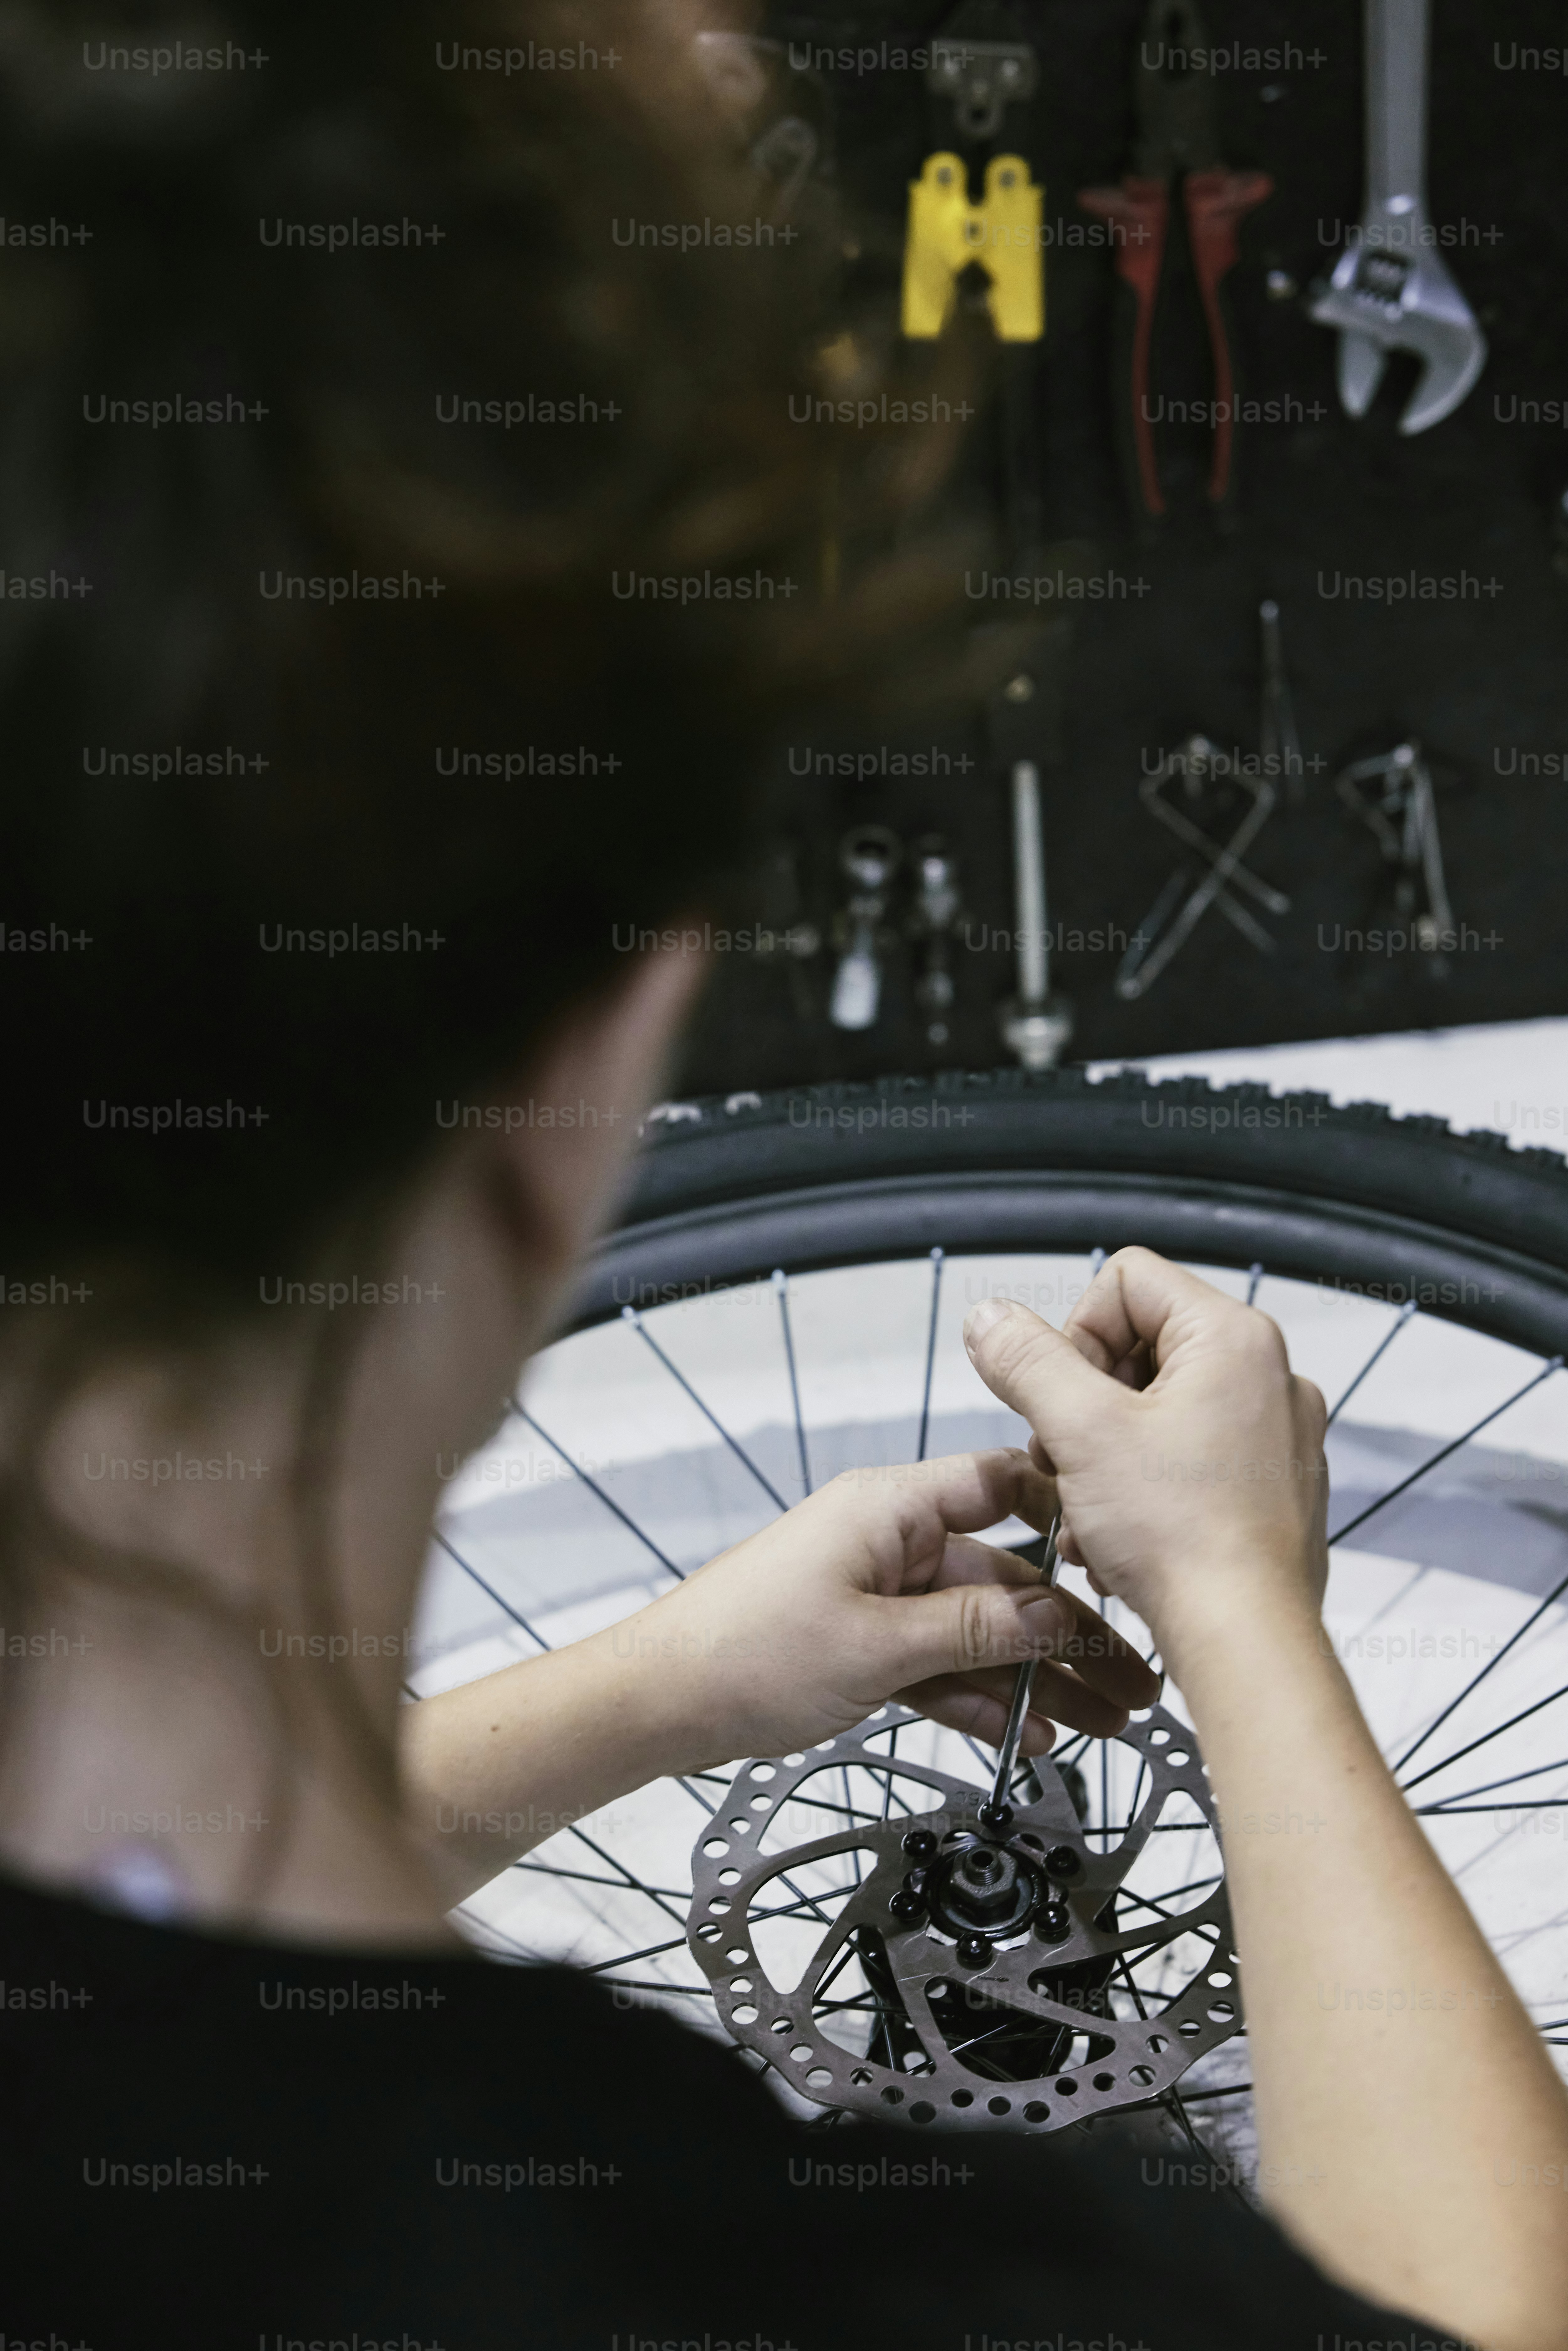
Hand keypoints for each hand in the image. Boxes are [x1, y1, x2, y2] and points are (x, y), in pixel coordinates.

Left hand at [620, 1447, 1158, 1774]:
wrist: (662, 1702)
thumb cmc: (742, 1652)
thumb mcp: (877, 1645)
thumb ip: (974, 1631)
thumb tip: (1057, 1618)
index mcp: (891, 1509)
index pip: (1000, 1486)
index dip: (1066, 1516)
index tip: (1123, 1562)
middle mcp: (891, 1542)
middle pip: (1003, 1578)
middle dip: (1071, 1634)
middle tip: (1135, 1677)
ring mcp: (880, 1594)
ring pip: (981, 1632)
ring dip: (1040, 1678)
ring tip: (1105, 1720)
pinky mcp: (867, 1644)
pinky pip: (943, 1666)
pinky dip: (983, 1700)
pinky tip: (1032, 1734)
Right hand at [962, 1248, 1328, 1670]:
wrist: (1246, 1640)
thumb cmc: (1183, 1538)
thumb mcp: (1079, 1430)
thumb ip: (1027, 1360)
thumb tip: (991, 1319)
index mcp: (1234, 1339)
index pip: (1126, 1281)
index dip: (1075, 1336)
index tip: (1063, 1403)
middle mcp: (1269, 1376)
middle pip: (1140, 1346)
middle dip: (1085, 1408)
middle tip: (1064, 1463)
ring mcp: (1277, 1435)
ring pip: (1160, 1411)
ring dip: (1106, 1457)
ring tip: (1090, 1515)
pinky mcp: (1273, 1486)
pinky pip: (1192, 1460)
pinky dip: (1147, 1490)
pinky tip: (1123, 1539)